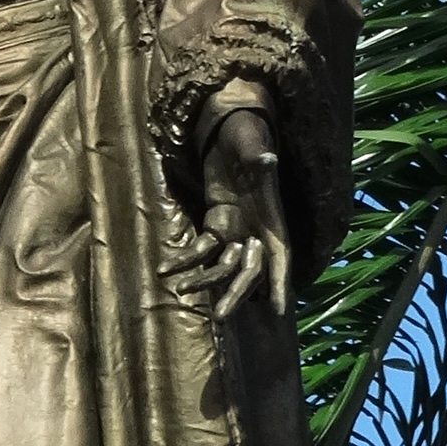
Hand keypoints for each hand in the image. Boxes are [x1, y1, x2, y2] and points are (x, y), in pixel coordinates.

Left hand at [181, 100, 290, 322]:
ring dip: (205, 279)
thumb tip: (266, 161)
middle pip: (249, 270)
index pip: (280, 255)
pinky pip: (202, 248)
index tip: (278, 311)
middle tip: (222, 318)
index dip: (278, 282)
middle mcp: (257, 229)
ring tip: (182, 291)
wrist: (232, 127)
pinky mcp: (218, 222)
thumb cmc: (247, 135)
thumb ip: (258, 156)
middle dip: (236, 294)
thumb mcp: (253, 145)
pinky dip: (185, 259)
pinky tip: (166, 269)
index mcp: (272, 217)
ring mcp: (237, 228)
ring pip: (223, 264)